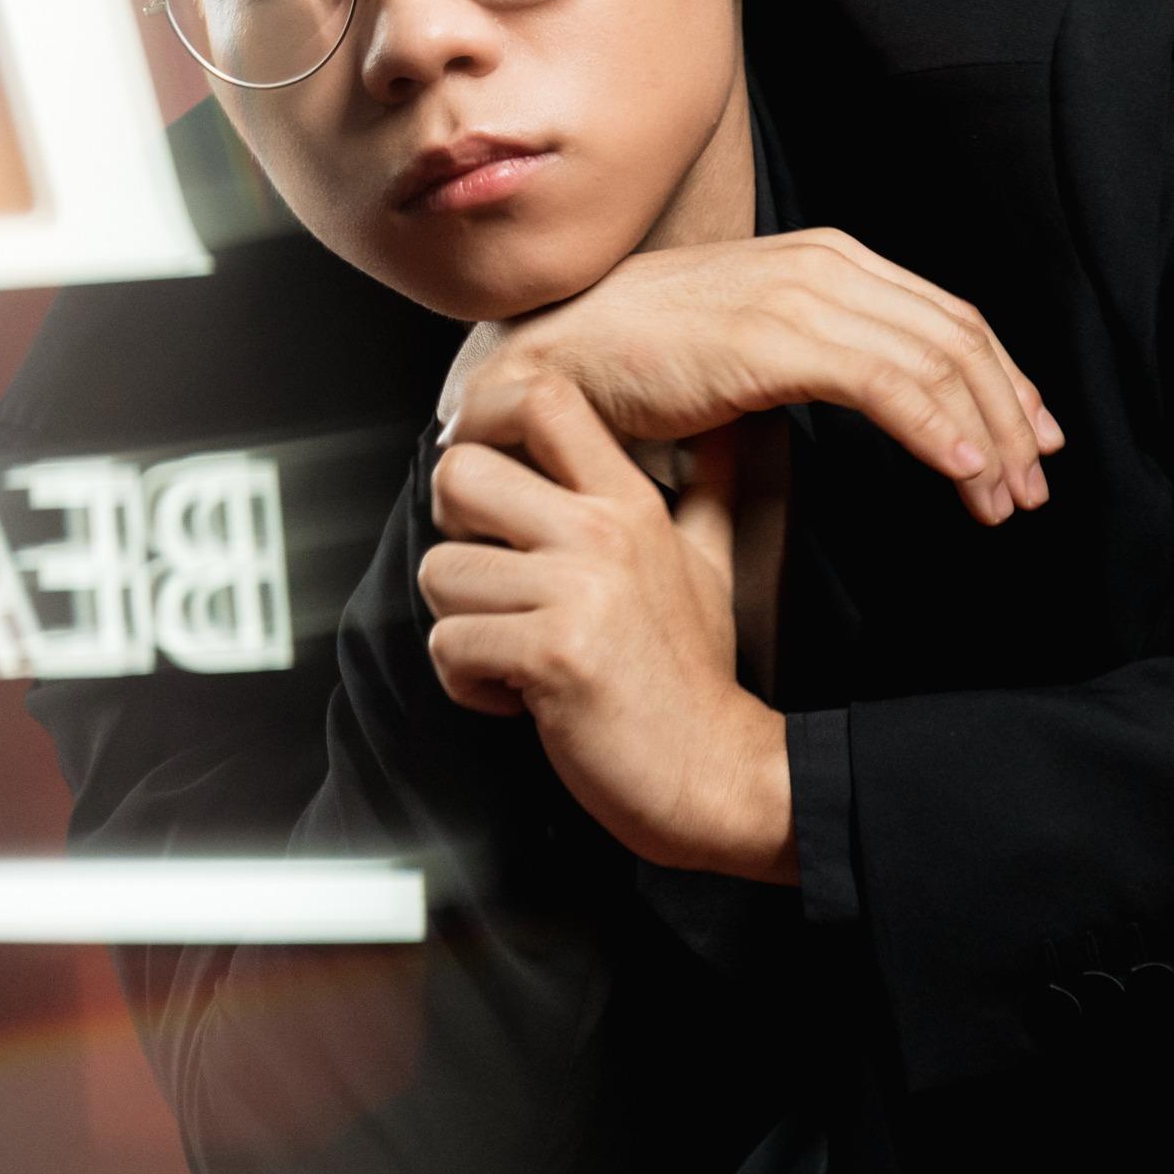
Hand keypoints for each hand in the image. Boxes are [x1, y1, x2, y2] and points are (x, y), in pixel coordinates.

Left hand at [419, 376, 795, 881]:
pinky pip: (450, 645)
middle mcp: (603, 533)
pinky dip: (469, 683)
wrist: (715, 773)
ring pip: (441, 571)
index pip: (544, 399)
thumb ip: (709, 488)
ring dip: (461, 624)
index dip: (484, 421)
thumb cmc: (694, 674)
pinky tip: (518, 694)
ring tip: (514, 651)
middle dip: (452, 534)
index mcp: (630, 503)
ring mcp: (577, 593)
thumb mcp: (712, 562)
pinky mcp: (551, 656)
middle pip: (460, 473)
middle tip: (489, 579)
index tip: (480, 477)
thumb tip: (732, 429)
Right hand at [439, 230, 1062, 527]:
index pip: (943, 316)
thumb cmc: (632, 362)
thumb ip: (805, 356)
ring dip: (983, 438)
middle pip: (955, 337)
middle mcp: (822, 265)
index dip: (1001, 379)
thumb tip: (863, 404)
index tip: (1028, 439)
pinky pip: (884, 386)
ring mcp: (798, 296)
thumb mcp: (741, 346)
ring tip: (1004, 501)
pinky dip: (936, 431)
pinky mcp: (773, 339)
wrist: (547, 359)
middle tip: (1031, 484)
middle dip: (1008, 415)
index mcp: (822, 259)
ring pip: (934, 364)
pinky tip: (961, 472)